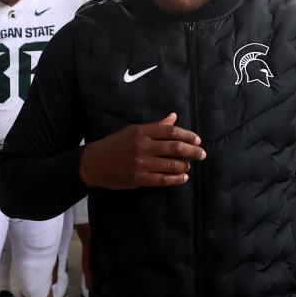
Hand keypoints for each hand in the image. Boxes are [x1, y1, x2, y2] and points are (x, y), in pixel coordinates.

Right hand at [79, 113, 205, 189]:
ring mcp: (140, 163)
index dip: (187, 135)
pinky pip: (162, 179)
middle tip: (202, 153)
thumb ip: (155, 126)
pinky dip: (176, 179)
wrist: (93, 163)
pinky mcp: (138, 178)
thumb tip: (174, 117)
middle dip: (192, 151)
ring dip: (184, 165)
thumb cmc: (115, 144)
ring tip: (189, 166)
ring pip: (171, 164)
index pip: (170, 131)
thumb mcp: (133, 131)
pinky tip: (182, 177)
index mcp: (141, 131)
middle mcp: (142, 146)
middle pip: (174, 147)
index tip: (197, 139)